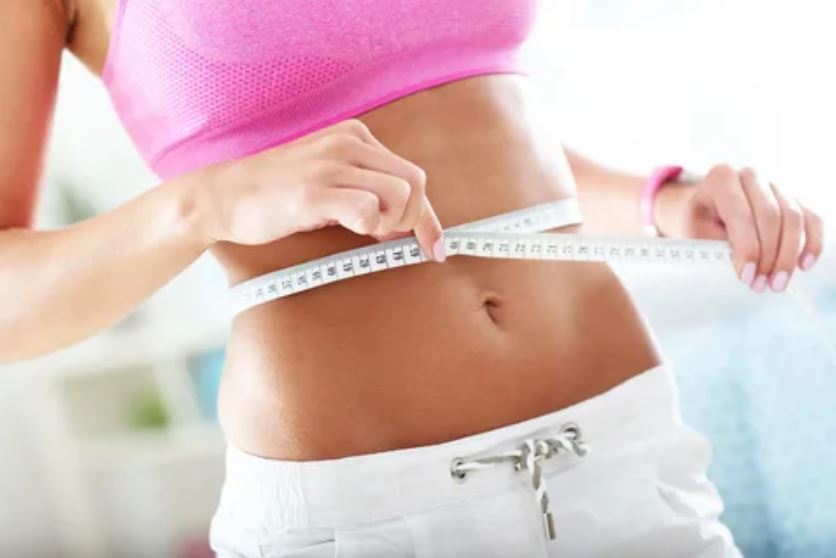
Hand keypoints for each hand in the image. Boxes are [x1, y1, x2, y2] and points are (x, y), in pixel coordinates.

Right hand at [196, 119, 445, 260]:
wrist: (223, 196)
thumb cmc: (278, 194)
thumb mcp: (329, 178)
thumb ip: (367, 190)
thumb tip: (406, 225)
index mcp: (355, 137)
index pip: (413, 174)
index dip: (429, 216)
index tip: (434, 246)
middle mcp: (348, 143)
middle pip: (416, 183)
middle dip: (414, 221)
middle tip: (390, 239)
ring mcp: (330, 165)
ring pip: (399, 195)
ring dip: (390, 223)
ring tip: (361, 230)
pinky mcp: (312, 191)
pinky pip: (367, 209)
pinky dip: (367, 226)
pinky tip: (347, 228)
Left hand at [654, 164, 823, 291]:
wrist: (704, 207)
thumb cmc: (698, 221)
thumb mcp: (696, 232)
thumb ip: (719, 245)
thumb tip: (748, 268)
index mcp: (722, 178)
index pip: (741, 214)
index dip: (747, 248)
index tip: (746, 277)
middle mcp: (751, 176)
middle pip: (771, 216)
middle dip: (768, 256)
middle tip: (760, 285)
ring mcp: (775, 184)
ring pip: (793, 219)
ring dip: (788, 256)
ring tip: (776, 283)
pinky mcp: (792, 198)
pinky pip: (811, 219)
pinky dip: (811, 243)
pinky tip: (803, 266)